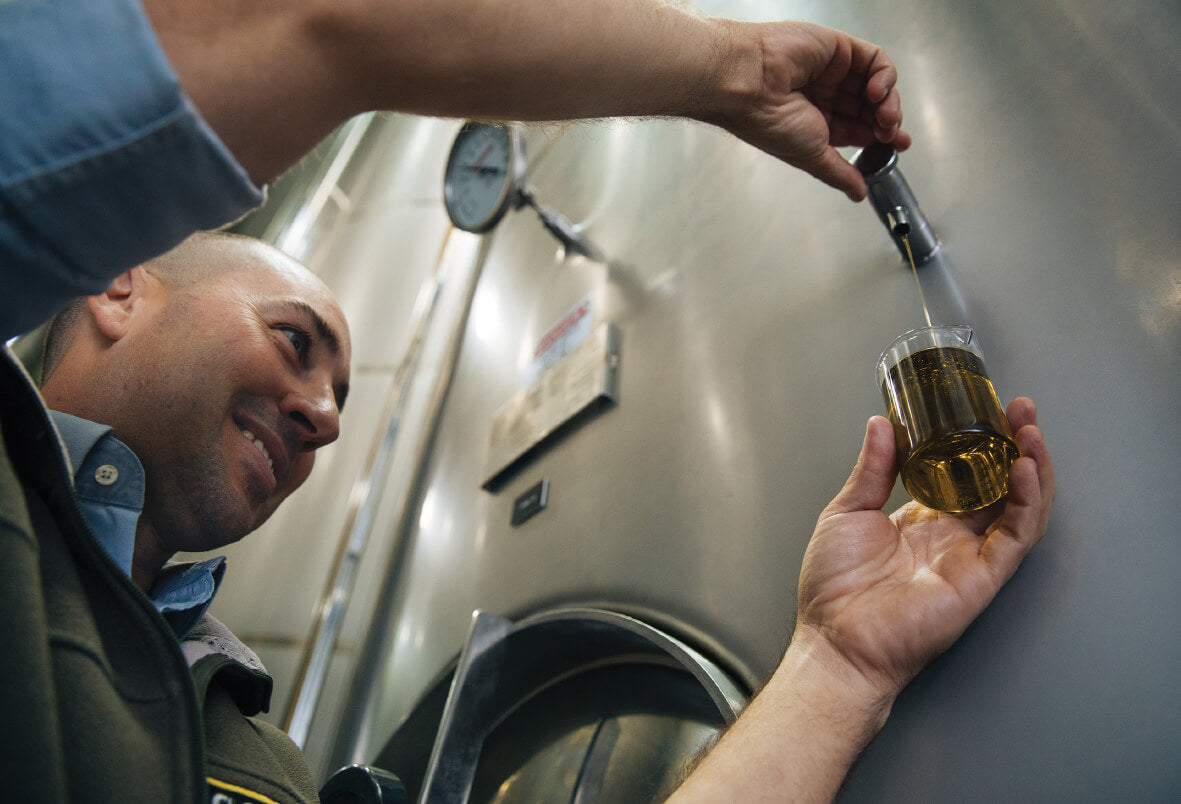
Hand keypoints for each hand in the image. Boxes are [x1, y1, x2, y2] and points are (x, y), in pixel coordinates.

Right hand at [720, 21, 911, 200]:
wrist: (750, 86)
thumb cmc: (768, 121)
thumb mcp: (812, 156)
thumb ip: (839, 174)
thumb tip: (858, 194)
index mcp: (815, 122)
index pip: (859, 129)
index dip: (881, 138)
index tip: (896, 146)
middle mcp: (824, 95)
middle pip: (871, 107)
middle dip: (887, 121)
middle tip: (890, 133)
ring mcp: (832, 71)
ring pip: (877, 84)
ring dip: (888, 101)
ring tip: (884, 116)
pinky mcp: (838, 48)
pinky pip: (874, 59)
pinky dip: (884, 76)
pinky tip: (876, 92)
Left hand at [794, 397, 1053, 700]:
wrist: (836, 638)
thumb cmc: (834, 587)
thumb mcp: (847, 512)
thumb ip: (873, 469)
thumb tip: (881, 424)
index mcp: (923, 519)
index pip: (966, 472)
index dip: (981, 441)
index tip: (985, 407)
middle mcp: (953, 535)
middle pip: (1000, 484)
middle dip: (1015, 445)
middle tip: (1020, 409)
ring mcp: (971, 555)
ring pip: (1019, 506)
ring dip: (1032, 467)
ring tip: (1031, 431)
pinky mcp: (982, 577)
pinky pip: (1015, 537)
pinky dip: (1026, 503)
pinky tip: (1025, 470)